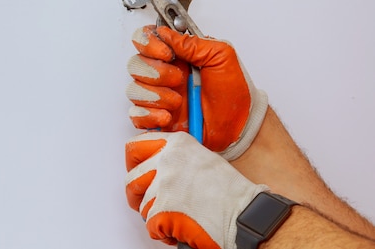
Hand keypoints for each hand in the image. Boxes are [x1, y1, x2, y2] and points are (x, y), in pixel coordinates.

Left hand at [125, 131, 267, 248]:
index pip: (135, 147)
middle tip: (149, 203)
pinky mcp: (163, 210)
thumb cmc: (230, 193)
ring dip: (156, 215)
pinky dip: (164, 232)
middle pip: (131, 179)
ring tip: (180, 216)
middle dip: (137, 195)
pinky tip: (182, 228)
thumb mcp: (201, 159)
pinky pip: (151, 226)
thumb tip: (154, 165)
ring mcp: (163, 185)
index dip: (134, 164)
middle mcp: (167, 160)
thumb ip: (175, 158)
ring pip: (142, 205)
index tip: (137, 172)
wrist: (245, 217)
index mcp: (177, 144)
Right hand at [126, 25, 267, 159]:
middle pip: (135, 64)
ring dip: (156, 96)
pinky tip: (168, 117)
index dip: (148, 43)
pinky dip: (149, 116)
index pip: (144, 39)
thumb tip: (166, 32)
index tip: (167, 54)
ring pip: (134, 90)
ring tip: (178, 102)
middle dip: (156, 73)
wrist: (239, 125)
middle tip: (179, 80)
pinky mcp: (154, 119)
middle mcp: (161, 73)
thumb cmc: (233, 92)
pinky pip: (136, 115)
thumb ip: (193, 42)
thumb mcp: (221, 56)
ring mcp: (156, 96)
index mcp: (175, 55)